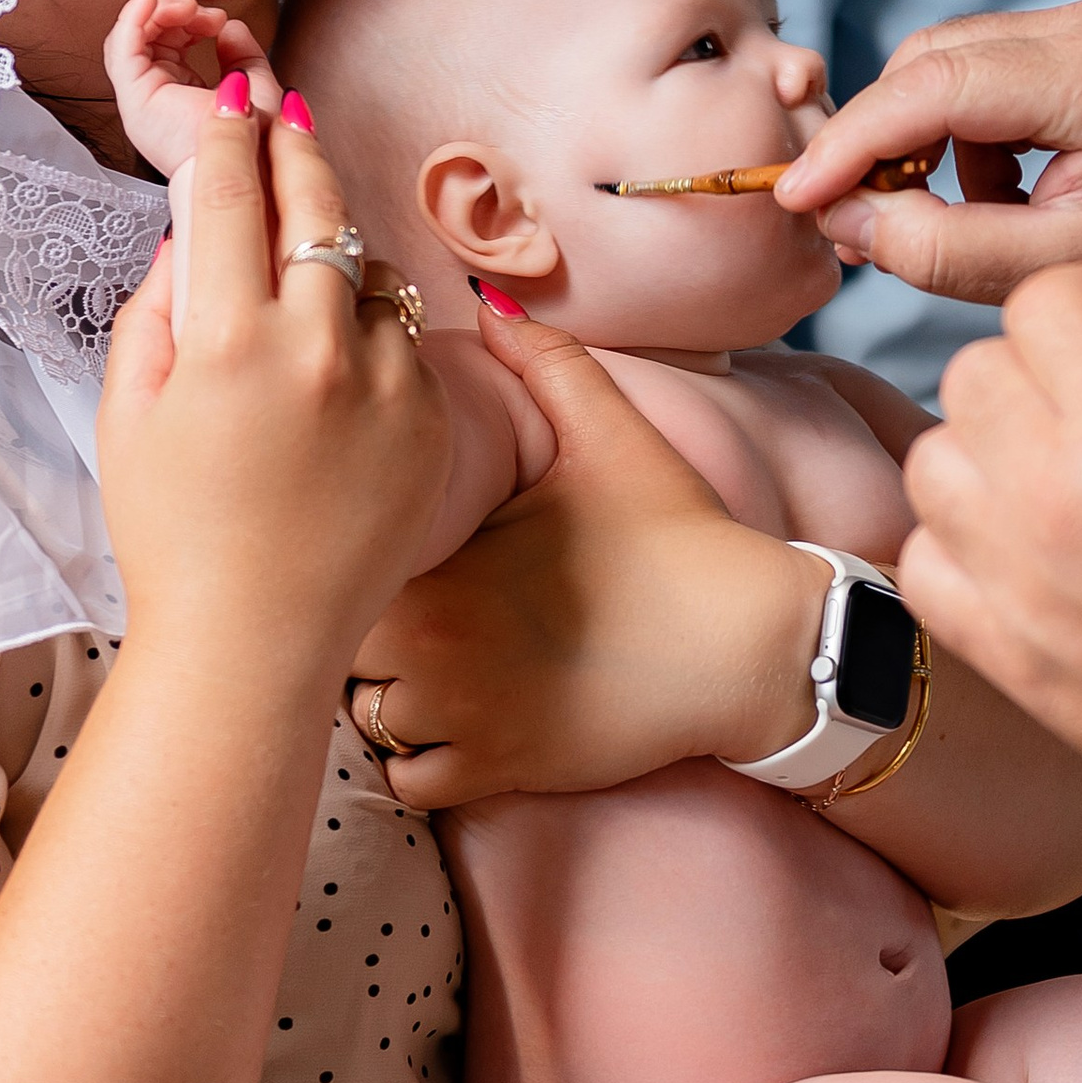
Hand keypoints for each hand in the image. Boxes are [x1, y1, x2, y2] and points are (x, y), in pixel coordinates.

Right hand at [99, 83, 441, 696]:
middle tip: (284, 111)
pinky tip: (339, 358)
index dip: (229, 133)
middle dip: (295, 145)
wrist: (253, 643)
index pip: (230, 194)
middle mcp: (314, 347)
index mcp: (225, 340)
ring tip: (303, 260)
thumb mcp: (127, 413)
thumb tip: (190, 232)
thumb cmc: (172, 534)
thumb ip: (155, 307)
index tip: (232, 99)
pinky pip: (404, 339)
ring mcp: (385, 383)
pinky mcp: (431, 420)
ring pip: (368, 270)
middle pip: (315, 203)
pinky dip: (372, 331)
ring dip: (335, 252)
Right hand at [102, 0, 280, 177]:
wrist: (253, 166)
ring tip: (187, 7)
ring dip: (157, 12)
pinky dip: (132, 17)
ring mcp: (142, 99)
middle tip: (201, 10)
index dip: (187, 21)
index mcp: (179, 95)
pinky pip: (122, 49)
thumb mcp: (255, 82)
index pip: (165, 43)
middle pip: (145, 37)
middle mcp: (156, 98)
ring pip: (130, 39)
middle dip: (173, 13)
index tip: (216, 17)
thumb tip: (228, 26)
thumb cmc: (259, 142)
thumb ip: (243, 53)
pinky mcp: (135, 99)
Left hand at [347, 299, 823, 809]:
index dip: (352, 552)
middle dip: (351, 628)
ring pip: (361, 719)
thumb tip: (487, 300)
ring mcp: (462, 714)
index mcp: (444, 556)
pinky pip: (408, 782)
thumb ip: (545, 362)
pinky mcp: (496, 771)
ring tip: (418, 667)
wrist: (746, 645)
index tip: (385, 545)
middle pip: (334, 643)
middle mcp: (435, 643)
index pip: (342, 555)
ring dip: (378, 697)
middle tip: (393, 608)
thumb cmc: (677, 536)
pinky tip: (448, 722)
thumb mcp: (613, 435)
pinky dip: (415, 761)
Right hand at [777, 0, 1081, 345]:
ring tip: (949, 221)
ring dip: (924, 142)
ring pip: (950, 64)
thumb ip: (944, 250)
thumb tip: (843, 221)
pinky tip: (997, 199)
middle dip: (881, 140)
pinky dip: (963, 138)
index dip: (854, 141)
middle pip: (933, 60)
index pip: (938, 86)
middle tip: (860, 221)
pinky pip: (983, 75)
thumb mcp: (1062, 273)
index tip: (797, 193)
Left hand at [897, 267, 1081, 841]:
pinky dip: (957, 543)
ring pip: (933, 457)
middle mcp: (1050, 491)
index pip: (1043, 303)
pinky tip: (1023, 551)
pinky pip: (922, 559)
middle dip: (1033, 369)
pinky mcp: (995, 647)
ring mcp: (1011, 575)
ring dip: (984, 450)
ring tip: (1054, 478)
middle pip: (974, 370)